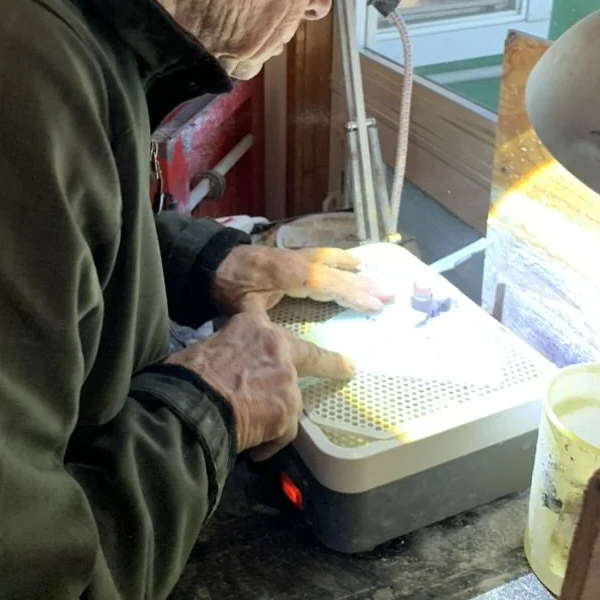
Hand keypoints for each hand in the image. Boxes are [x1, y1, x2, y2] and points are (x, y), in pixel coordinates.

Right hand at [167, 311, 353, 460]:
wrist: (192, 406)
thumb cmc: (187, 376)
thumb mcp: (204, 350)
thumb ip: (224, 353)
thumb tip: (219, 369)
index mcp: (252, 326)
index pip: (266, 319)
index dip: (274, 329)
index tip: (284, 334)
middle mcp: (277, 346)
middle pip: (309, 354)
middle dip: (329, 362)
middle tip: (346, 367)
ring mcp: (287, 380)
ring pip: (290, 400)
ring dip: (276, 414)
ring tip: (252, 431)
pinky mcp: (289, 410)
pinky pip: (283, 431)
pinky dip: (269, 442)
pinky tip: (252, 450)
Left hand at [212, 245, 394, 314]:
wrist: (210, 261)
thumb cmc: (227, 286)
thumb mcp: (244, 307)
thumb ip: (262, 322)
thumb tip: (276, 344)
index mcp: (290, 273)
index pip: (327, 283)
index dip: (352, 294)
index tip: (374, 306)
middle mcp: (297, 261)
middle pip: (335, 271)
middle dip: (362, 283)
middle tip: (389, 294)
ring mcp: (294, 255)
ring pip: (330, 259)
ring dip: (353, 269)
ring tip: (375, 276)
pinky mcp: (289, 255)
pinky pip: (321, 256)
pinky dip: (338, 260)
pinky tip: (349, 263)